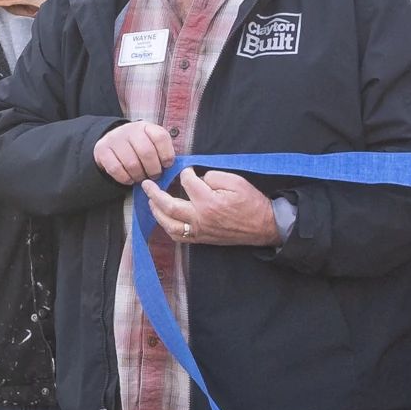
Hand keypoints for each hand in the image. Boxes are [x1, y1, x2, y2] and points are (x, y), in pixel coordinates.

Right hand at [91, 117, 179, 186]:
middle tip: (154, 176)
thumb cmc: (138, 147)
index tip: (167, 165)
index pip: (160, 137)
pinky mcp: (102, 150)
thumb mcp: (151, 143)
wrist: (112, 142)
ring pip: (131, 164)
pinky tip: (129, 179)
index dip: (166, 154)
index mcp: (146, 127)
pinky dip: (125, 178)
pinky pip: (116, 169)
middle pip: (146, 152)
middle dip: (153, 169)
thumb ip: (162, 152)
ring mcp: (114, 139)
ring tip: (141, 178)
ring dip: (139, 176)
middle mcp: (130, 130)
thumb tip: (175, 170)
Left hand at [152, 166, 280, 248]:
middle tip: (146, 184)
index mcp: (208, 202)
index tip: (187, 170)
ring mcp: (200, 231)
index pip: (187, 183)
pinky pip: (179, 237)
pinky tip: (164, 219)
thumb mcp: (236, 181)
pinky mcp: (202, 239)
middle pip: (168, 206)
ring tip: (151, 202)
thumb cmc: (251, 202)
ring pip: (169, 225)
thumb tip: (197, 179)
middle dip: (154, 194)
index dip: (185, 173)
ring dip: (156, 213)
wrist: (264, 226)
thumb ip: (213, 177)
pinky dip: (168, 227)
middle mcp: (200, 219)